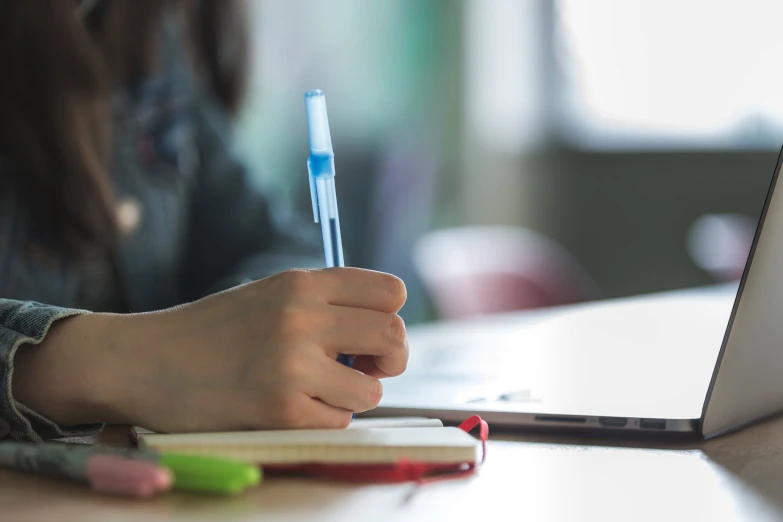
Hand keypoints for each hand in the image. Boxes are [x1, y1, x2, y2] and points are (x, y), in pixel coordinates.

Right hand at [13, 268, 407, 432]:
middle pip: (394, 336)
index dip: (389, 316)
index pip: (391, 292)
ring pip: (371, 391)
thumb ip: (323, 303)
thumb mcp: (269, 294)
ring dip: (352, 397)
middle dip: (389, 359)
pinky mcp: (280, 409)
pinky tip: (290, 407)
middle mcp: (301, 317)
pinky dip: (322, 419)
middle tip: (364, 368)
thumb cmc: (212, 330)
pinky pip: (338, 421)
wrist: (145, 361)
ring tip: (317, 390)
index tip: (368, 334)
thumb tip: (383, 327)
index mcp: (301, 283)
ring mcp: (291, 364)